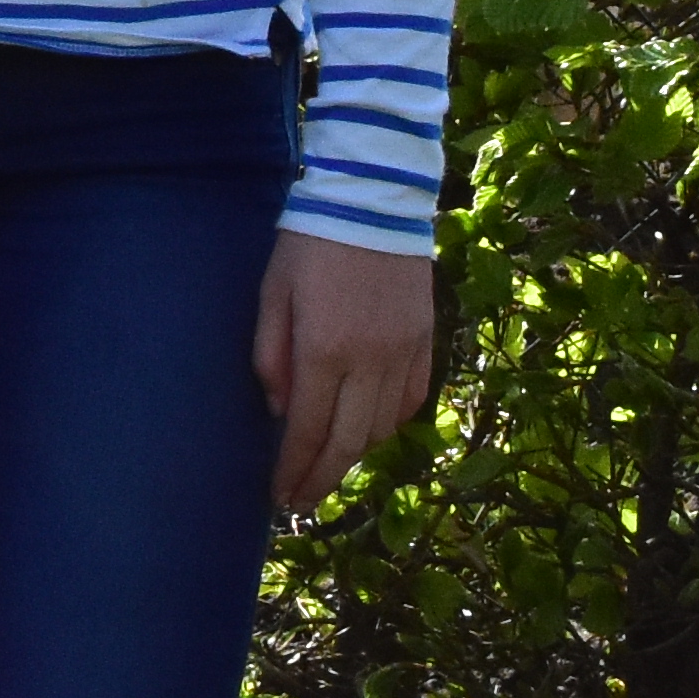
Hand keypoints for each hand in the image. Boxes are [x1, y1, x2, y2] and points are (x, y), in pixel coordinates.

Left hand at [255, 232, 437, 515]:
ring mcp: (404, 353)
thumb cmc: (310, 242)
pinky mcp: (427, 340)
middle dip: (322, 480)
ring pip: (382, 429)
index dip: (293, 471)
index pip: (307, 431)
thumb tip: (280, 410)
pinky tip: (369, 430)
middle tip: (302, 501)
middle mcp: (369, 361)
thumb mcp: (273, 293)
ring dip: (353, 455)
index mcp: (324, 350)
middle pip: (347, 443)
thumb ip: (271, 355)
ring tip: (329, 466)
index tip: (281, 497)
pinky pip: (412, 401)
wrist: (373, 197)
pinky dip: (389, 425)